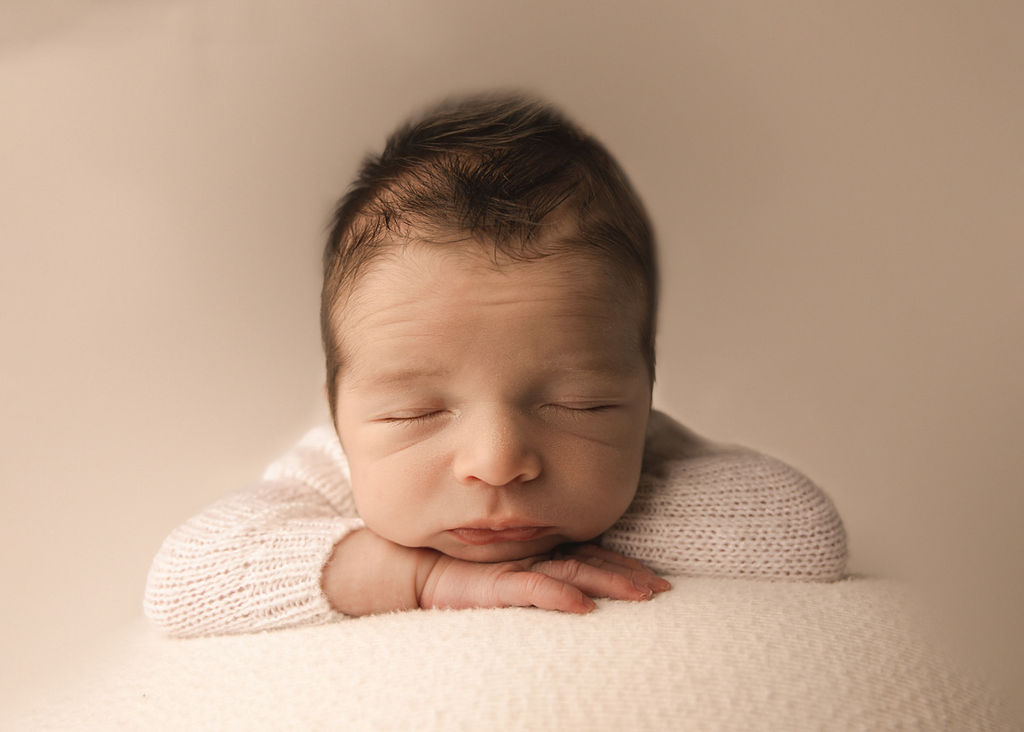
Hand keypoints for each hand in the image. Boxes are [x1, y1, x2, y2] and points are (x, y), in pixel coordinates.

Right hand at [418, 542, 670, 613]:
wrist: (412, 567)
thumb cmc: (459, 574)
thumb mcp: (507, 579)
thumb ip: (537, 582)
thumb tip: (579, 601)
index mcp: (541, 554)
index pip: (593, 557)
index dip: (626, 567)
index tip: (658, 582)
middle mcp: (536, 556)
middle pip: (594, 562)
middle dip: (630, 575)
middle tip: (664, 589)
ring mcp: (519, 566)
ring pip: (575, 571)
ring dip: (610, 583)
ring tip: (641, 596)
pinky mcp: (497, 582)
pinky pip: (533, 589)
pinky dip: (559, 595)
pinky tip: (583, 606)